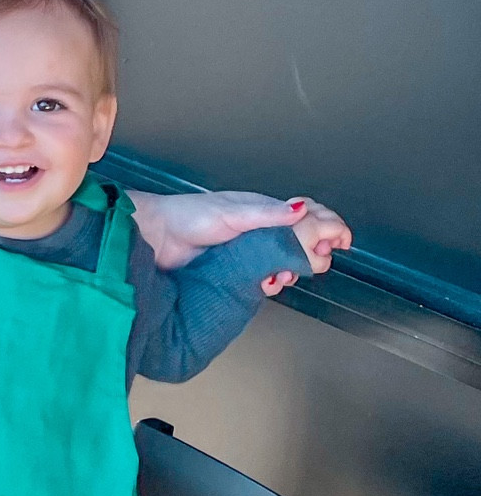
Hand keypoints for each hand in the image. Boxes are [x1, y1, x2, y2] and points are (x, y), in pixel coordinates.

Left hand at [130, 188, 350, 271]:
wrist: (154, 238)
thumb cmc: (188, 216)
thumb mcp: (231, 213)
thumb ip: (266, 214)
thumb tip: (300, 211)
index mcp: (263, 211)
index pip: (308, 216)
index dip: (329, 228)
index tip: (342, 242)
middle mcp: (260, 231)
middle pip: (303, 243)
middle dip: (313, 254)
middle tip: (308, 263)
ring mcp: (249, 253)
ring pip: (286, 263)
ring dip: (291, 271)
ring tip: (280, 276)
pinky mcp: (236, 273)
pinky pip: (265, 278)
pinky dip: (272, 283)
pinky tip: (267, 284)